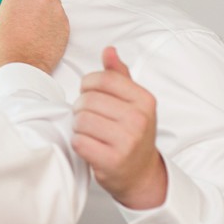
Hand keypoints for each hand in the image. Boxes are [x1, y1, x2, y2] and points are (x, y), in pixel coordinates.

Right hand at [0, 0, 68, 73]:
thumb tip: (4, 10)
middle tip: (22, 14)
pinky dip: (51, 22)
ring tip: (32, 27)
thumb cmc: (5, 47)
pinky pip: (57, 16)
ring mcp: (55, 7)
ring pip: (49, 1)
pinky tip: (41, 35)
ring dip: (42, 9)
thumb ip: (3, 10)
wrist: (23, 67)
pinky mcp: (65, 22)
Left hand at [73, 47, 167, 208]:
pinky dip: (79, 144)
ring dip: (79, 127)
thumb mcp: (132, 102)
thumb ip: (118, 75)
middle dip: (81, 108)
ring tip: (92, 133)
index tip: (92, 96)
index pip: (101, 79)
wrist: (141, 174)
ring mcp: (127, 141)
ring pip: (80, 120)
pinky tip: (90, 146)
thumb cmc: (132, 133)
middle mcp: (138, 119)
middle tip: (92, 119)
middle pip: (86, 100)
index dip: (87, 86)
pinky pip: (79, 142)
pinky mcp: (112, 161)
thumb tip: (109, 50)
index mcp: (144, 99)